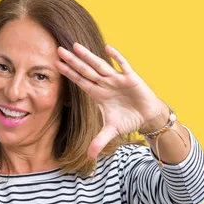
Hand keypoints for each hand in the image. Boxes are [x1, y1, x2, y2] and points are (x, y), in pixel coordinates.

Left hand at [56, 42, 166, 159]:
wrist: (148, 117)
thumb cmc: (128, 119)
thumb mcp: (111, 131)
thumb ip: (99, 141)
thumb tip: (88, 156)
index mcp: (98, 94)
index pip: (79, 81)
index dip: (68, 73)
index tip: (56, 65)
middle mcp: (105, 84)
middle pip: (86, 71)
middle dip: (73, 62)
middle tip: (59, 50)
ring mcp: (117, 80)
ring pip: (100, 66)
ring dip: (88, 56)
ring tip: (76, 46)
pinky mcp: (131, 79)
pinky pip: (123, 66)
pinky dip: (117, 57)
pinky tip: (107, 48)